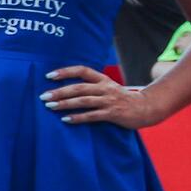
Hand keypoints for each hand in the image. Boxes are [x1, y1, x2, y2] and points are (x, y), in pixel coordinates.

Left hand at [42, 64, 158, 127]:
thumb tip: (65, 88)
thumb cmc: (122, 98)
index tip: (49, 75)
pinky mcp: (113, 114)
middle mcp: (105, 88)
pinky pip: (92, 115)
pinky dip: (78, 117)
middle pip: (79, 88)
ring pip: (84, 101)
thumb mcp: (108, 87)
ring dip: (65, 104)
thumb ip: (92, 86)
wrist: (147, 108)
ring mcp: (109, 101)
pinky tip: (66, 119)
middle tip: (43, 96)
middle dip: (59, 92)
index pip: (82, 71)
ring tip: (50, 107)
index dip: (65, 71)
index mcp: (103, 79)